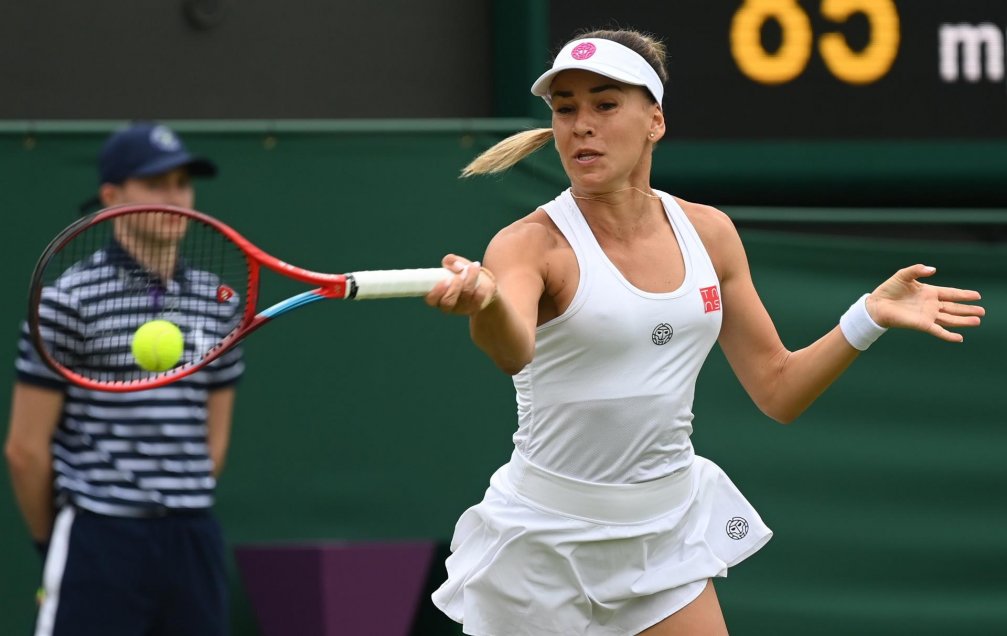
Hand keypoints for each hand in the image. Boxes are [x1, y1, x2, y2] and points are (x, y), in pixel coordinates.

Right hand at [425, 254, 497, 314]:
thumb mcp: (454, 264)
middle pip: (448, 303)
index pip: (432, 300)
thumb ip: (450, 260)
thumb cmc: (462, 273)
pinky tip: (480, 276)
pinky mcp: (476, 307)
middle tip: (459, 277)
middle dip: (453, 288)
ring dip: (469, 279)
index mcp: (437, 296)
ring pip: (465, 296)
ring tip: (473, 266)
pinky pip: (478, 297)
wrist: (481, 282)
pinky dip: (480, 284)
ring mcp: (462, 308)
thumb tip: (455, 265)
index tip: (444, 280)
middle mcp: (449, 306)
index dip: (436, 292)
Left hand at [868, 264, 983, 341]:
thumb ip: (918, 270)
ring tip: (977, 321)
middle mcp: (931, 305)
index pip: (951, 293)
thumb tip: (933, 269)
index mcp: (929, 292)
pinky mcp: (922, 324)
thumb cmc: (889, 289)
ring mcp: (927, 315)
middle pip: (954, 307)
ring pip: (950, 319)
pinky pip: (938, 331)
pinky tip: (959, 338)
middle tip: (982, 311)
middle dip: (968, 309)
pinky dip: (948, 335)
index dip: (963, 294)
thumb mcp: (903, 275)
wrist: (876, 304)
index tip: (977, 295)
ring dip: (963, 321)